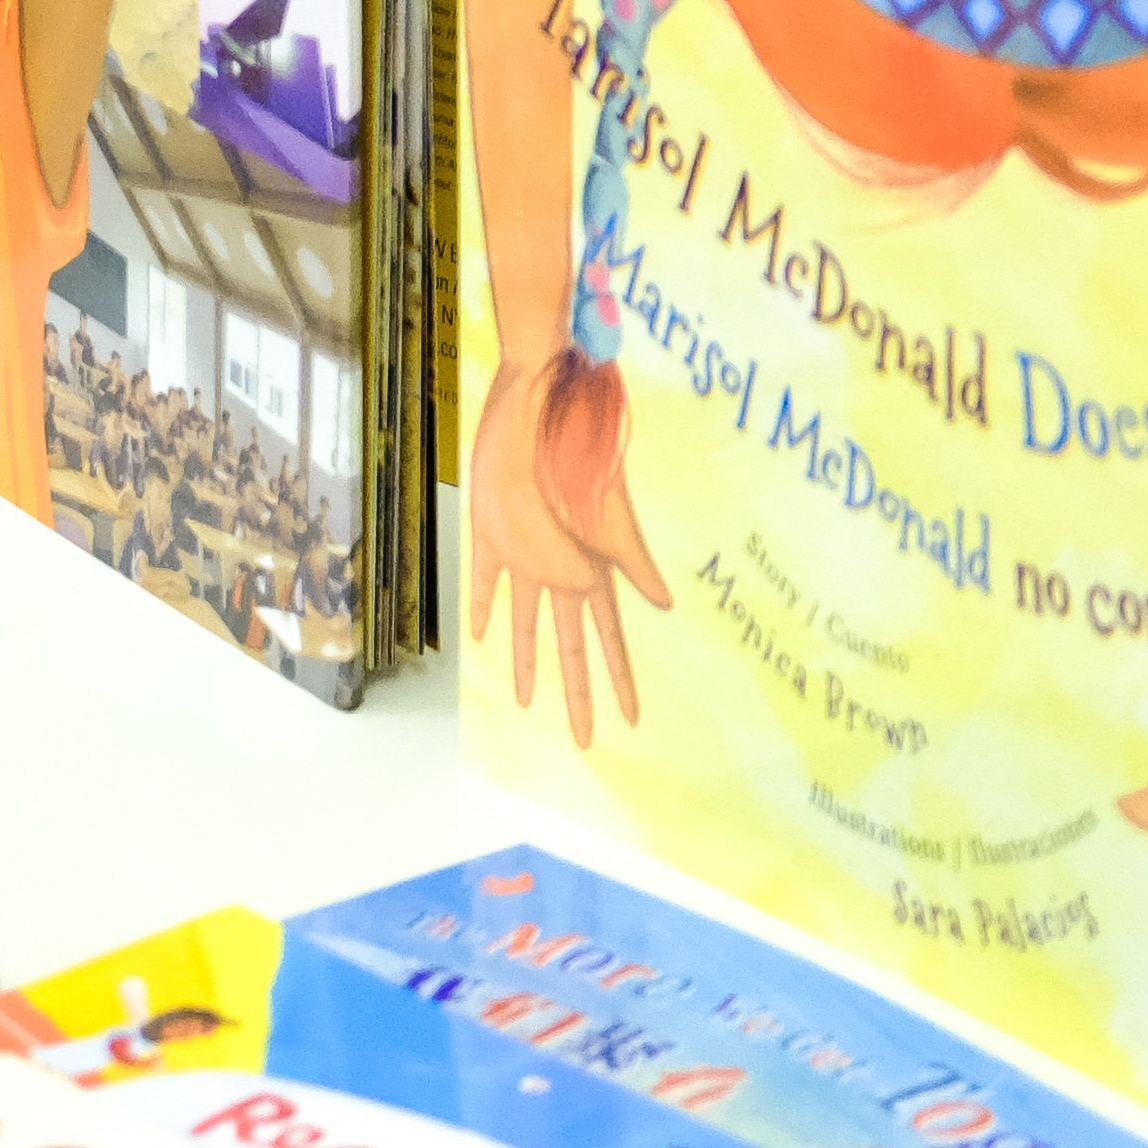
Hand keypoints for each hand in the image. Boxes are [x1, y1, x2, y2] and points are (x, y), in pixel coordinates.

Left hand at [464, 351, 666, 752]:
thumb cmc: (581, 458)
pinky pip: (488, 579)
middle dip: (578, 693)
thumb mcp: (611, 517)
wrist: (540, 408)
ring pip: (525, 622)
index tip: (629, 722)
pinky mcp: (493, 532)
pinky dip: (485, 605)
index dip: (619, 681)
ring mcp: (527, 555)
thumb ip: (633, 562)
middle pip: (570, 646)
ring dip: (525, 660)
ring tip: (524, 700)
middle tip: (584, 740)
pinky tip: (483, 635)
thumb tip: (665, 605)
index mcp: (593, 571)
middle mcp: (561, 571)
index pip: (608, 640)